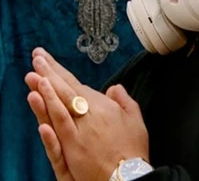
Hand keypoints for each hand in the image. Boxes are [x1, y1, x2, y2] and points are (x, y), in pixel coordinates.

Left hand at [25, 48, 148, 180]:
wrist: (130, 177)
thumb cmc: (132, 148)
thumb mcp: (135, 118)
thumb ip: (124, 99)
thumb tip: (114, 88)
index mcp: (101, 106)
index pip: (74, 84)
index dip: (58, 71)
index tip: (45, 59)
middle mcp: (88, 116)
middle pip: (64, 91)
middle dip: (48, 73)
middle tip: (36, 59)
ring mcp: (78, 134)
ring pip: (58, 108)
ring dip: (45, 91)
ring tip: (33, 76)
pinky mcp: (72, 151)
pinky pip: (58, 132)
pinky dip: (50, 119)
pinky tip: (41, 109)